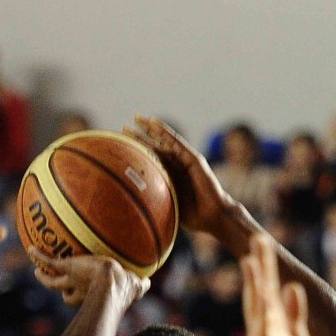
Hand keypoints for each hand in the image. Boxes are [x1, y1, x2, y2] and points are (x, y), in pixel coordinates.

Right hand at [29, 247, 148, 307]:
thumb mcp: (136, 285)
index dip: (83, 297)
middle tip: (58, 283)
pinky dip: (39, 256)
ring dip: (44, 276)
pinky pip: (48, 262)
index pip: (87, 299)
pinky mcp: (67, 269)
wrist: (111, 282)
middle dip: (63, 290)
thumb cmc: (125, 285)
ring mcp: (71, 280)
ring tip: (37, 270)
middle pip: (67, 294)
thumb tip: (150, 283)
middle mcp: (80, 290)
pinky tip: (31, 248)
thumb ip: (141, 285)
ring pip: (52, 281)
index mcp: (95, 294)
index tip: (81, 293)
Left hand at [125, 116, 231, 236]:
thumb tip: (132, 201)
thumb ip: (155, 198)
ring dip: (151, 129)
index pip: (153, 160)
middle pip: (157, 147)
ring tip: (137, 119)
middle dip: (141, 137)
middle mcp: (178, 165)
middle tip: (125, 129)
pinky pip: (177, 142)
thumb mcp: (169, 204)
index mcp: (171, 176)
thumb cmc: (193, 216)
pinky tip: (153, 124)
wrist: (213, 216)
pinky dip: (165, 132)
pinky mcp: (194, 158)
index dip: (139, 152)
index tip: (122, 145)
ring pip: (165, 141)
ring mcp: (186, 160)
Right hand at [241, 233, 314, 335]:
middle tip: (259, 238)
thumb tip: (292, 288)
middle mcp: (266, 332)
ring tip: (254, 250)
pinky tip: (258, 279)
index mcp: (276, 332)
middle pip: (262, 292)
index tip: (265, 250)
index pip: (269, 296)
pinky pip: (261, 317)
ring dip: (257, 275)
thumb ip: (295, 318)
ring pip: (259, 299)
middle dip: (262, 266)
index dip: (268, 274)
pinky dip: (258, 297)